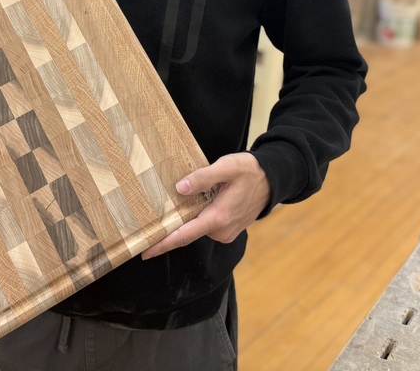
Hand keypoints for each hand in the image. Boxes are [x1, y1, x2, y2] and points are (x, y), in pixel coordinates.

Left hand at [141, 152, 270, 258]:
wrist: (273, 180)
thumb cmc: (250, 171)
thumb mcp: (227, 167)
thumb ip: (204, 177)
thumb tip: (181, 188)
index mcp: (218, 218)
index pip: (184, 235)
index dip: (163, 244)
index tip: (145, 252)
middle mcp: (221, 230)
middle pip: (187, 232)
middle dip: (169, 228)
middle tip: (148, 223)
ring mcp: (225, 232)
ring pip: (197, 227)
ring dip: (185, 219)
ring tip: (172, 206)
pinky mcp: (228, 229)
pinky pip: (206, 225)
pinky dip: (196, 218)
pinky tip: (192, 205)